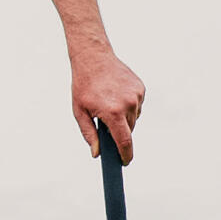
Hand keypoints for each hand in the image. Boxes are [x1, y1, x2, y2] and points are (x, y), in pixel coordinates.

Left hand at [74, 48, 146, 163]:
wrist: (93, 57)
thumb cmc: (83, 85)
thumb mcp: (80, 111)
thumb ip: (89, 134)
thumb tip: (97, 153)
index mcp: (113, 112)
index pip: (124, 141)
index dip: (125, 155)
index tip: (124, 162)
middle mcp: (128, 104)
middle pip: (129, 130)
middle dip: (119, 132)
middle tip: (105, 125)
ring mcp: (136, 95)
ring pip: (134, 118)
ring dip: (123, 118)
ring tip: (108, 105)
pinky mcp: (141, 88)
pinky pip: (137, 105)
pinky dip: (128, 106)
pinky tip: (116, 96)